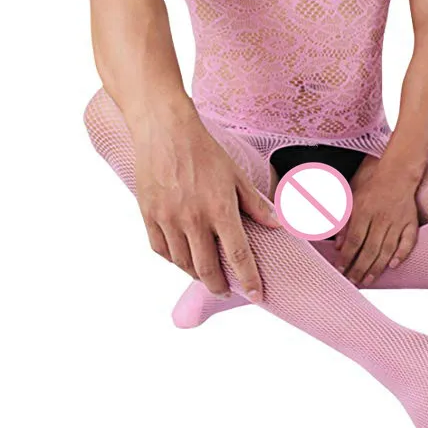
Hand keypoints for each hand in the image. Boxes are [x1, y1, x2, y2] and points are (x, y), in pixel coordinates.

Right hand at [132, 102, 278, 300]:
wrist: (165, 131)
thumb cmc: (204, 151)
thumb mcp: (236, 175)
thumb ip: (255, 204)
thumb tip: (278, 225)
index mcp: (220, 209)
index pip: (238, 255)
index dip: (249, 279)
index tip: (256, 296)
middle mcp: (193, 219)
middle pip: (207, 269)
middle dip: (220, 287)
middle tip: (227, 292)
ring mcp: (168, 219)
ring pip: (182, 263)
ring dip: (196, 275)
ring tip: (206, 276)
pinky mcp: (148, 215)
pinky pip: (161, 250)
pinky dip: (173, 260)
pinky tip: (182, 258)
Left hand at [334, 155, 419, 285]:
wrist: (397, 174)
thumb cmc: (372, 188)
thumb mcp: (352, 201)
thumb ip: (344, 222)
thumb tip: (337, 245)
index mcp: (364, 211)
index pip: (354, 239)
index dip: (347, 256)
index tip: (340, 269)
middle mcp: (381, 218)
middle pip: (370, 248)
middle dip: (360, 268)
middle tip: (352, 282)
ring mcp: (398, 221)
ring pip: (387, 249)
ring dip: (377, 267)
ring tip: (368, 280)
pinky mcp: (411, 222)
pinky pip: (408, 241)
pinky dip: (402, 254)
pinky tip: (393, 265)